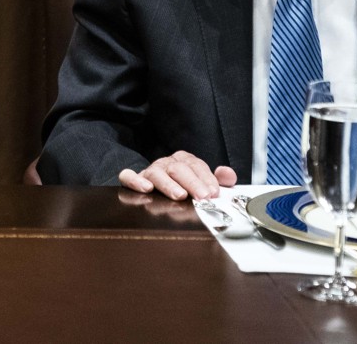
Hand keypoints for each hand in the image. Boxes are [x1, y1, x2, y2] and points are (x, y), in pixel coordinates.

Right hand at [118, 151, 235, 200]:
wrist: (162, 191)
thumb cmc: (185, 188)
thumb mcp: (205, 183)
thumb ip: (218, 179)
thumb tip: (228, 174)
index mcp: (184, 160)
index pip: (196, 165)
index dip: (206, 178)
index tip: (214, 192)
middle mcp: (166, 163)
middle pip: (178, 168)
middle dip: (192, 182)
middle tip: (202, 196)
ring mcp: (150, 171)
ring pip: (157, 173)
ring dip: (168, 184)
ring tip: (179, 195)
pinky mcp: (134, 179)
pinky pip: (128, 176)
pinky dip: (135, 180)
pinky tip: (146, 188)